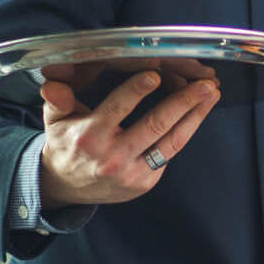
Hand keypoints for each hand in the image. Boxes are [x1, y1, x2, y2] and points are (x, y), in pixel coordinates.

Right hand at [36, 69, 219, 207]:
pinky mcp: (146, 182)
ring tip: (213, 95)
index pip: (116, 109)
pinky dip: (186, 132)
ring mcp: (132, 173)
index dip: (136, 91)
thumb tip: (51, 84)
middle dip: (184, 103)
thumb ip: (57, 99)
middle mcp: (113, 156)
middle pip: (155, 125)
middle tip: (205, 84)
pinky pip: (170, 154)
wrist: (67, 187)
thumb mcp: (55, 120)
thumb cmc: (66, 144)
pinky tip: (198, 113)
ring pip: (171, 142)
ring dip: (196, 117)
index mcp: (90, 136)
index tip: (155, 75)